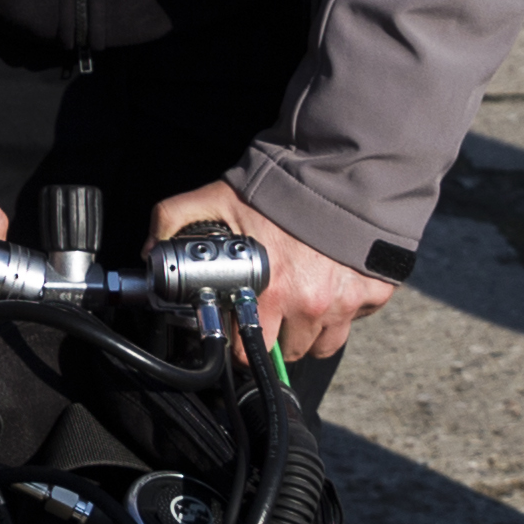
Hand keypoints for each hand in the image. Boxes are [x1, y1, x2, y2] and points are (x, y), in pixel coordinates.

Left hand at [149, 178, 393, 364]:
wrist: (338, 170)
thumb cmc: (276, 189)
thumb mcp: (215, 199)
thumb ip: (173, 221)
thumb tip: (150, 252)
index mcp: (270, 292)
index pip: (249, 352)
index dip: (239, 344)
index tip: (237, 329)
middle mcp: (310, 305)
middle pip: (287, 353)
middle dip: (273, 338)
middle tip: (267, 311)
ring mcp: (346, 303)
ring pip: (322, 344)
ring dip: (307, 330)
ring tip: (297, 299)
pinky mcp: (373, 294)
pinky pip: (354, 321)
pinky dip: (342, 310)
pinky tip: (329, 284)